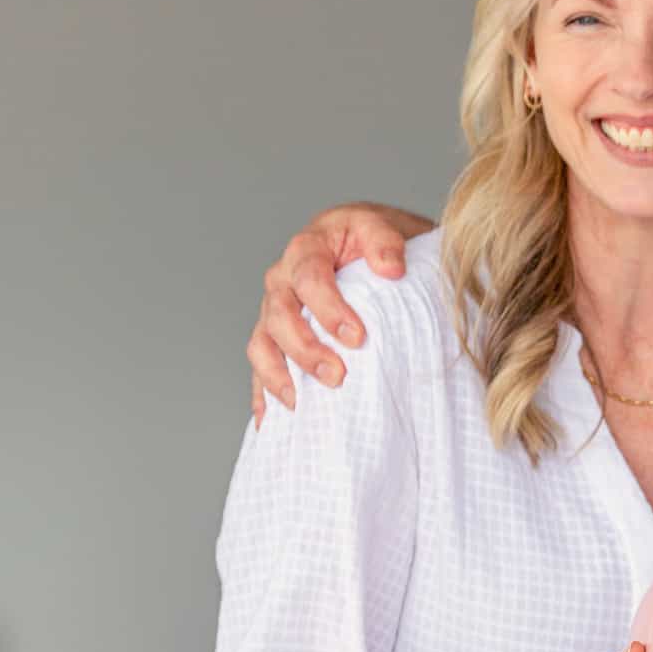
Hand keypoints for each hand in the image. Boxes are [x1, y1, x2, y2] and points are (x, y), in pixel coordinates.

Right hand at [249, 202, 434, 423]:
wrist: (359, 245)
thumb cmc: (370, 240)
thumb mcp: (380, 227)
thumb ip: (385, 242)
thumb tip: (391, 269)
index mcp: (306, 250)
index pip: (309, 280)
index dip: (329, 309)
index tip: (357, 337)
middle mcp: (281, 280)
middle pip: (279, 316)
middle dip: (305, 349)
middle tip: (337, 376)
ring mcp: (273, 310)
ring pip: (261, 344)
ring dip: (278, 375)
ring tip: (300, 403)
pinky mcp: (274, 337)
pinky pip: (260, 367)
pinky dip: (263, 394)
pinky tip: (272, 423)